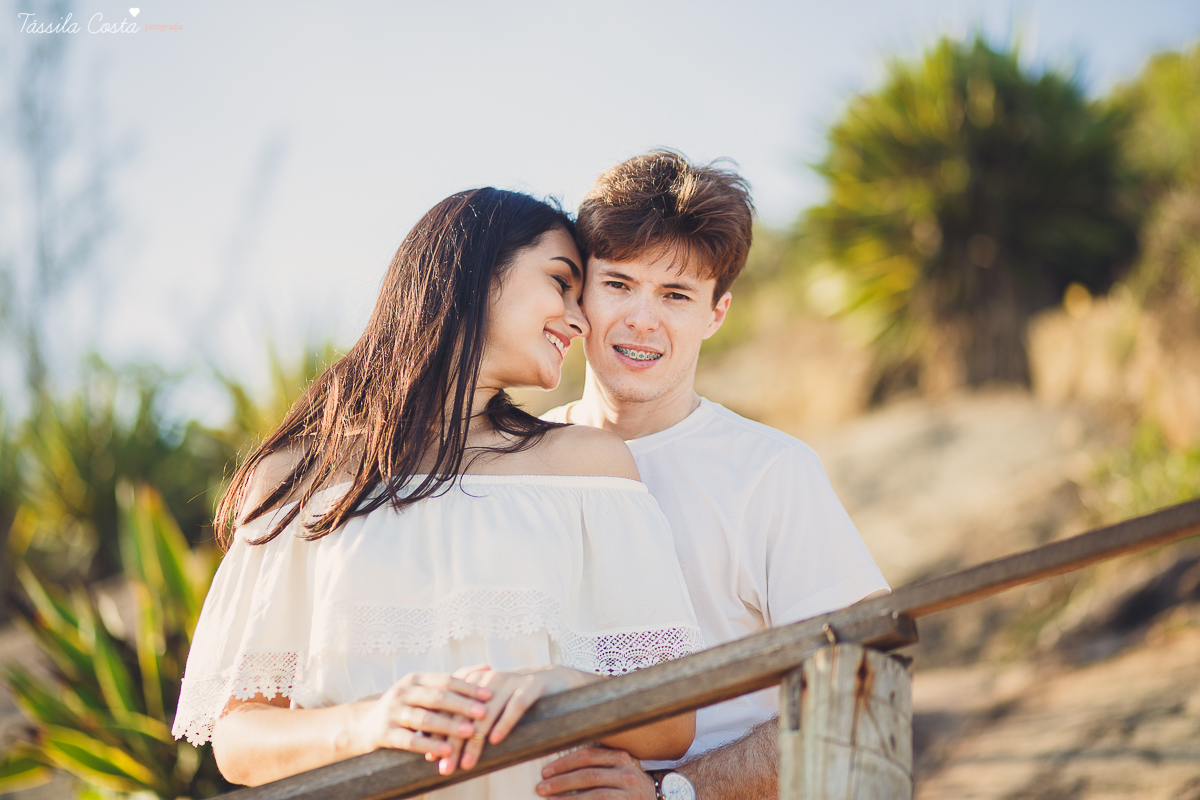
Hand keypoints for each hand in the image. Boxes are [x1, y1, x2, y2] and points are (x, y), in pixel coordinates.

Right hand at [345, 672, 491, 762]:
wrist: (364, 725)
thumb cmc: (405, 706)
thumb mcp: (424, 690)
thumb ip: (455, 680)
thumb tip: (488, 668)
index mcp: (415, 680)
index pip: (445, 681)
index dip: (468, 688)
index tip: (490, 695)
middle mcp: (403, 692)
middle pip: (436, 698)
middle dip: (462, 705)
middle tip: (484, 713)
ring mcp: (392, 712)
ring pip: (424, 719)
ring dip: (449, 726)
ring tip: (470, 732)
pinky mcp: (384, 733)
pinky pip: (409, 740)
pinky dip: (429, 744)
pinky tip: (446, 750)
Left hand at [443, 664, 590, 774]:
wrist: (553, 679)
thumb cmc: (514, 697)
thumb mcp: (488, 703)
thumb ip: (464, 719)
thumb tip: (434, 750)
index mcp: (474, 681)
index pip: (451, 708)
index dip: (439, 732)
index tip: (431, 758)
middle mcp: (489, 680)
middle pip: (465, 713)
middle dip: (453, 743)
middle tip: (446, 768)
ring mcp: (510, 681)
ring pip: (487, 713)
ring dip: (475, 741)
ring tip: (468, 763)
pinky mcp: (531, 687)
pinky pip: (515, 706)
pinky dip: (504, 723)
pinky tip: (496, 740)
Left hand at [536, 747, 656, 798]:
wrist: (661, 798)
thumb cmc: (630, 782)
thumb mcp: (619, 766)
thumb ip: (597, 762)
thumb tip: (559, 766)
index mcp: (621, 757)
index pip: (588, 756)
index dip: (564, 763)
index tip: (545, 771)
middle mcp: (627, 774)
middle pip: (588, 775)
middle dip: (561, 782)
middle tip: (541, 788)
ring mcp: (629, 794)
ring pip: (594, 796)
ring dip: (568, 799)